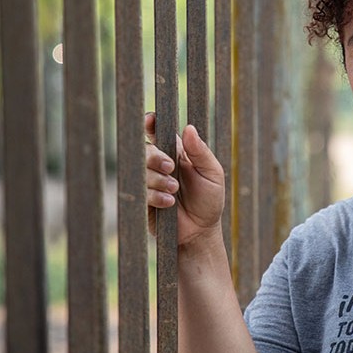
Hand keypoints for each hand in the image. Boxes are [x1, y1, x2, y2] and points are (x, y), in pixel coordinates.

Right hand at [145, 112, 224, 245]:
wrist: (201, 232)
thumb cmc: (209, 200)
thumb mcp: (212, 174)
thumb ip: (200, 152)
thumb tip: (189, 128)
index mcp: (176, 152)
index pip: (158, 132)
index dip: (150, 123)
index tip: (150, 120)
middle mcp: (160, 165)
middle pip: (145, 149)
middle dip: (155, 156)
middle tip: (170, 167)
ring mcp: (150, 182)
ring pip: (141, 171)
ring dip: (158, 179)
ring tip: (175, 191)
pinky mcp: (143, 200)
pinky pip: (140, 191)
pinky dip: (155, 196)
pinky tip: (169, 203)